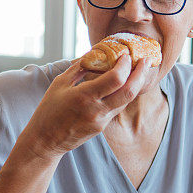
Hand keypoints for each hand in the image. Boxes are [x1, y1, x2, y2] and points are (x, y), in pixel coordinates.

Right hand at [19, 54, 155, 157]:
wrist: (46, 141)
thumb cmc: (49, 110)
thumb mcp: (60, 83)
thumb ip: (79, 67)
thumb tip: (95, 51)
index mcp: (84, 96)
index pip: (115, 79)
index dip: (125, 65)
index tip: (125, 55)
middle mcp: (96, 110)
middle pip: (129, 91)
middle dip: (141, 74)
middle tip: (146, 60)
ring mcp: (101, 121)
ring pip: (127, 100)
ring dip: (136, 84)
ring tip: (139, 70)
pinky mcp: (102, 127)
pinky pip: (118, 107)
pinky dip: (124, 94)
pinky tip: (126, 84)